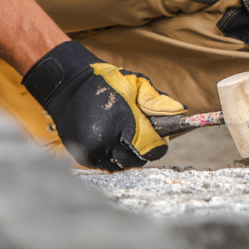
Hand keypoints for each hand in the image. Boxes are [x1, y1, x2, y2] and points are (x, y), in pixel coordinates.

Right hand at [22, 41, 185, 170]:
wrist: (67, 84)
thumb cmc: (105, 82)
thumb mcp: (135, 84)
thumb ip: (157, 100)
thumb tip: (181, 111)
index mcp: (124, 123)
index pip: (152, 149)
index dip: (158, 144)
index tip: (156, 136)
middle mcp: (107, 141)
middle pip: (137, 161)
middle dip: (143, 150)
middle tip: (140, 135)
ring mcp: (93, 150)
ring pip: (121, 165)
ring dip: (127, 155)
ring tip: (124, 137)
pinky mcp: (83, 155)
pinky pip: (105, 165)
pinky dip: (111, 157)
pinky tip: (111, 141)